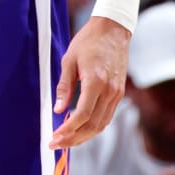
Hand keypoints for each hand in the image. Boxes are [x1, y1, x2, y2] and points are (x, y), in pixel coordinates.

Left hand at [51, 16, 129, 147]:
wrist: (113, 30)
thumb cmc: (88, 42)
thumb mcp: (69, 60)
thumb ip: (64, 86)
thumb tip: (58, 111)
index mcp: (96, 82)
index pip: (82, 115)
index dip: (67, 130)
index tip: (54, 137)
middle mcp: (110, 91)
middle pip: (92, 126)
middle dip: (73, 139)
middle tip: (56, 144)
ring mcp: (117, 94)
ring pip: (101, 125)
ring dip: (83, 136)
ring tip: (66, 140)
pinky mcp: (119, 93)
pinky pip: (106, 117)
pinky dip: (93, 127)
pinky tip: (79, 127)